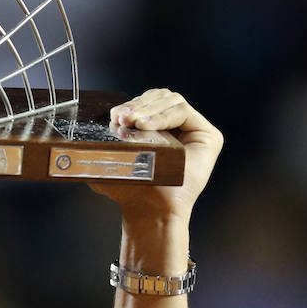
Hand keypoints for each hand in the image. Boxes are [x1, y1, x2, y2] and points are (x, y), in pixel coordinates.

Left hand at [90, 88, 223, 221]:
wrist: (149, 209)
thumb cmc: (132, 188)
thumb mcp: (113, 155)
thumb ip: (107, 136)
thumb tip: (97, 121)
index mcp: (162, 129)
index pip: (150, 102)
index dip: (133, 103)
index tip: (115, 114)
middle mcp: (182, 129)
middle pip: (162, 97)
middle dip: (139, 104)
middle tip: (122, 117)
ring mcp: (196, 132)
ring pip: (172, 101)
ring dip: (148, 110)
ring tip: (132, 124)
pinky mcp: (209, 136)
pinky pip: (184, 112)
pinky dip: (162, 116)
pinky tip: (145, 126)